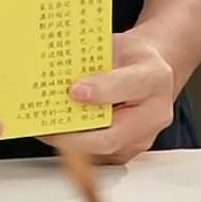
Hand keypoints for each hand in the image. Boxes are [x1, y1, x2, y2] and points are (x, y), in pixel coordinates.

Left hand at [42, 27, 175, 164]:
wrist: (153, 73)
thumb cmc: (133, 57)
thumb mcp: (116, 45)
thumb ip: (93, 60)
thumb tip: (61, 75)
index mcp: (153, 77)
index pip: (126, 86)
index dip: (99, 91)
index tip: (74, 91)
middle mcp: (154, 113)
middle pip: (112, 136)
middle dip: (74, 136)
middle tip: (47, 126)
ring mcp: (143, 137)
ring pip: (103, 151)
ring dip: (71, 145)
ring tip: (46, 130)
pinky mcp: (130, 151)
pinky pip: (101, 156)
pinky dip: (77, 150)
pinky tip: (58, 135)